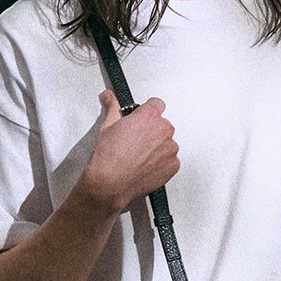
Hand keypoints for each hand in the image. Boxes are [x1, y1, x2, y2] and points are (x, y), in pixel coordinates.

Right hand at [79, 90, 179, 214]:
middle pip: (163, 125)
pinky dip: (161, 163)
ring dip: (158, 148)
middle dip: (152, 131)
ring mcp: (170, 149)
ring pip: (167, 143)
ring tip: (140, 156)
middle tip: (136, 142)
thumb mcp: (108, 125)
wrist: (111, 183)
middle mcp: (163, 130)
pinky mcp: (173, 166)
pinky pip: (170, 160)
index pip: (157, 104)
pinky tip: (146, 166)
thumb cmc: (109, 157)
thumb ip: (113, 107)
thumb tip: (110, 97)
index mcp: (149, 116)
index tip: (143, 119)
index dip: (148, 112)